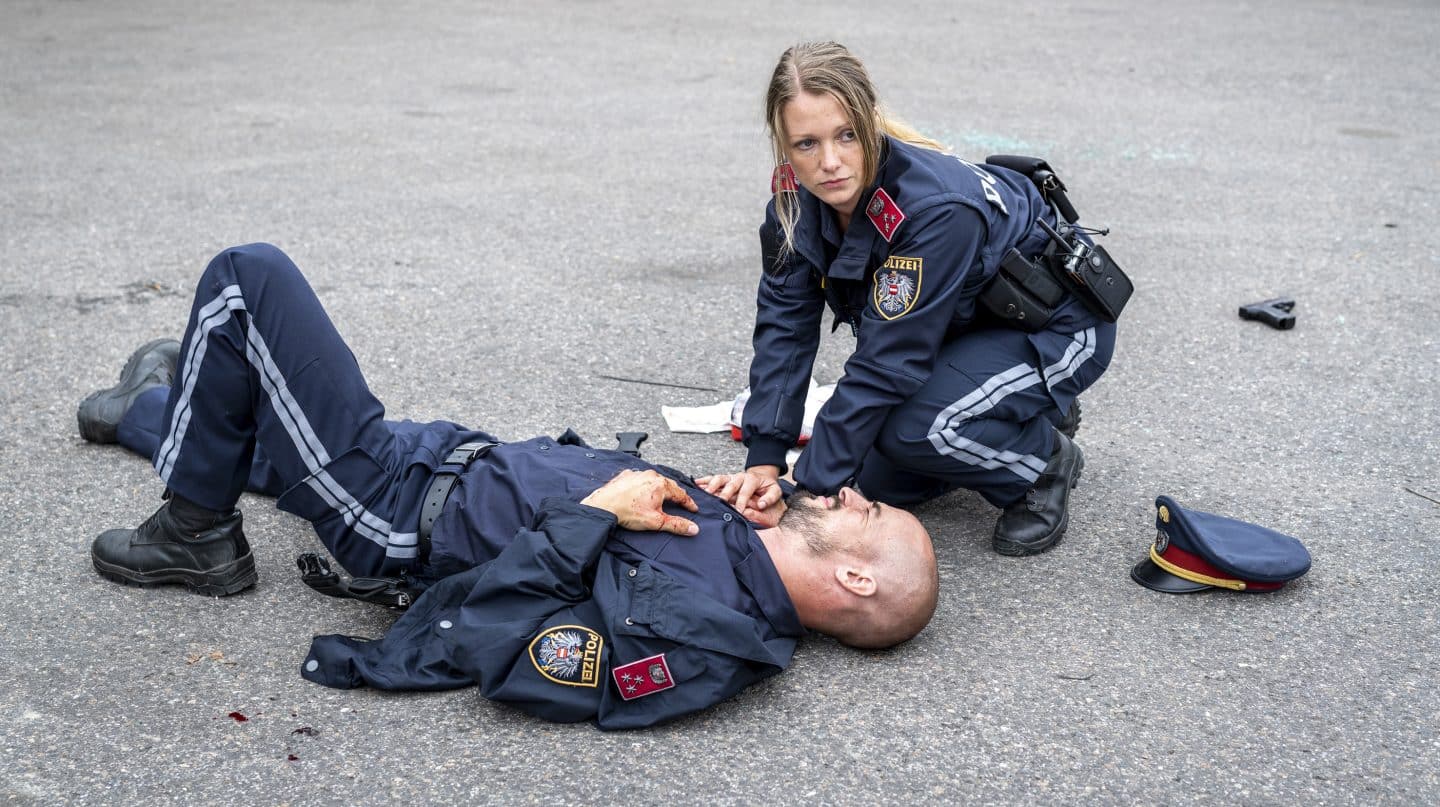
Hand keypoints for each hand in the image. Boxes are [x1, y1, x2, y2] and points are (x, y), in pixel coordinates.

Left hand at [581, 469, 699, 535]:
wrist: (604, 506)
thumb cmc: (628, 512)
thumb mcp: (656, 522)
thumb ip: (676, 524)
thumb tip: (692, 528)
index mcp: (661, 485)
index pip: (680, 494)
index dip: (688, 503)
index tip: (693, 508)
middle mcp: (650, 476)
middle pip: (668, 485)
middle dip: (675, 494)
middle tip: (680, 502)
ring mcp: (637, 474)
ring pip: (653, 480)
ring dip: (658, 488)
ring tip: (661, 496)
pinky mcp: (625, 476)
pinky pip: (638, 479)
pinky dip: (643, 485)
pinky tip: (641, 492)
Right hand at [695, 466, 784, 526]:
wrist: (763, 478)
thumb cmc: (767, 487)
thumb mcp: (775, 491)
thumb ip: (770, 498)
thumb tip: (761, 504)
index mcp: (752, 479)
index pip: (745, 491)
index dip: (741, 501)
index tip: (738, 511)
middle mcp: (739, 477)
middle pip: (730, 484)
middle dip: (724, 493)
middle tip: (719, 501)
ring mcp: (730, 477)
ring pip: (719, 479)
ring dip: (711, 485)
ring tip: (705, 493)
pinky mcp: (724, 479)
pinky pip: (712, 478)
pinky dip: (704, 480)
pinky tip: (696, 484)